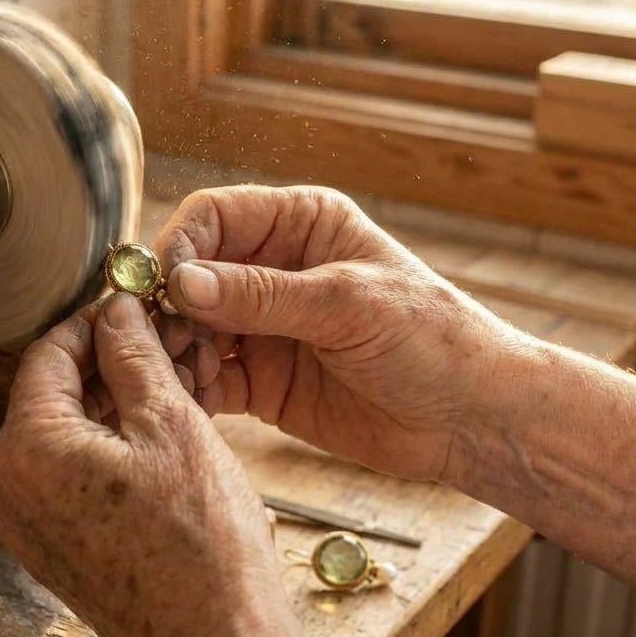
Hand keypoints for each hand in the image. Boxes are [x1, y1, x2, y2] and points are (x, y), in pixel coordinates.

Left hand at [0, 293, 288, 636]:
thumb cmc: (202, 542)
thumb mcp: (171, 422)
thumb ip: (132, 354)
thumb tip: (116, 310)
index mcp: (28, 450)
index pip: (47, 354)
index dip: (94, 321)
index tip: (132, 305)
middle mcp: (14, 490)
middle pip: (56, 396)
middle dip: (110, 364)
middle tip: (164, 344)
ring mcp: (35, 529)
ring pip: (70, 438)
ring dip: (118, 406)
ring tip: (175, 388)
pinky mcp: (62, 554)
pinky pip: (78, 480)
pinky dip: (114, 450)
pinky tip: (164, 438)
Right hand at [155, 185, 516, 481]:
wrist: (471, 419)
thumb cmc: (432, 339)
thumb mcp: (349, 305)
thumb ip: (263, 295)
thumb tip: (182, 283)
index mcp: (299, 225)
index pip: (213, 217)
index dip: (180, 246)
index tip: (165, 287)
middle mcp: (272, 269)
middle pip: (190, 274)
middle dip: (170, 306)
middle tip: (163, 340)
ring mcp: (263, 327)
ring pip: (190, 328)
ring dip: (176, 349)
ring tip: (179, 375)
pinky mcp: (260, 379)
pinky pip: (207, 377)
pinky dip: (192, 387)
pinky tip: (192, 401)